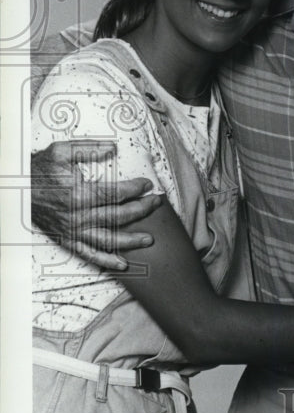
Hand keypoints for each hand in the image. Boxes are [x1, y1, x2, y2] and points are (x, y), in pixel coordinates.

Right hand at [31, 140, 162, 269]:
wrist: (18, 191)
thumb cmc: (41, 171)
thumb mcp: (61, 152)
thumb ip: (88, 148)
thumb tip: (112, 149)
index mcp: (79, 194)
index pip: (116, 194)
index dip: (135, 189)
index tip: (147, 185)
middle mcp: (78, 216)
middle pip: (118, 216)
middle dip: (141, 209)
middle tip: (156, 203)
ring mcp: (74, 231)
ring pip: (109, 239)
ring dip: (131, 240)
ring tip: (149, 239)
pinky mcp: (68, 240)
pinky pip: (90, 254)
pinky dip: (107, 261)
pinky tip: (123, 264)